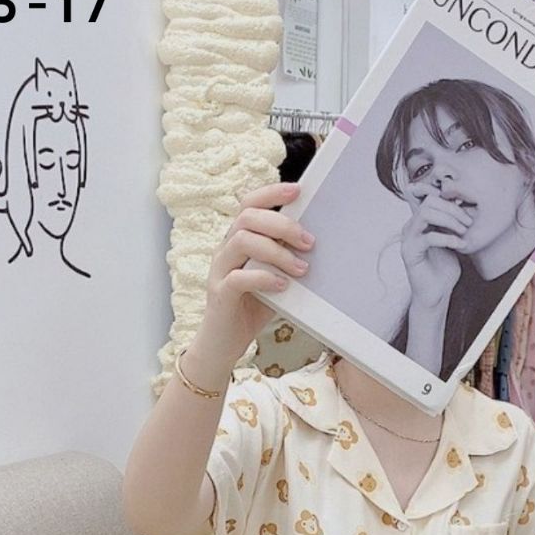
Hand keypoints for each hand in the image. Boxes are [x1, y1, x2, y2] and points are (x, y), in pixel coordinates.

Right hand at [199, 182, 315, 362]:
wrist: (224, 343)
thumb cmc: (250, 308)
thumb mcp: (274, 277)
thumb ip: (286, 260)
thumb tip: (315, 246)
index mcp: (238, 240)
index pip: (249, 204)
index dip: (272, 193)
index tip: (297, 190)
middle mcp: (225, 249)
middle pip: (248, 218)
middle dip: (282, 224)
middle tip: (308, 242)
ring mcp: (219, 270)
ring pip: (243, 241)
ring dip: (277, 251)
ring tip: (300, 269)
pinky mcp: (220, 293)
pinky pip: (238, 277)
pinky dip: (264, 278)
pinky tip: (282, 286)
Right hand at [400, 192, 471, 310]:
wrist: (437, 294)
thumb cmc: (445, 269)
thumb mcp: (452, 240)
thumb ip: (452, 223)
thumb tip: (466, 204)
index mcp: (420, 222)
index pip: (431, 197)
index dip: (450, 200)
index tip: (467, 213)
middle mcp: (411, 227)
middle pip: (429, 201)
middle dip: (452, 209)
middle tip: (469, 223)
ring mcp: (408, 239)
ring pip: (426, 214)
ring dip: (449, 220)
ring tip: (463, 231)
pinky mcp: (410, 253)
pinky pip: (429, 237)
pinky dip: (448, 238)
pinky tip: (460, 244)